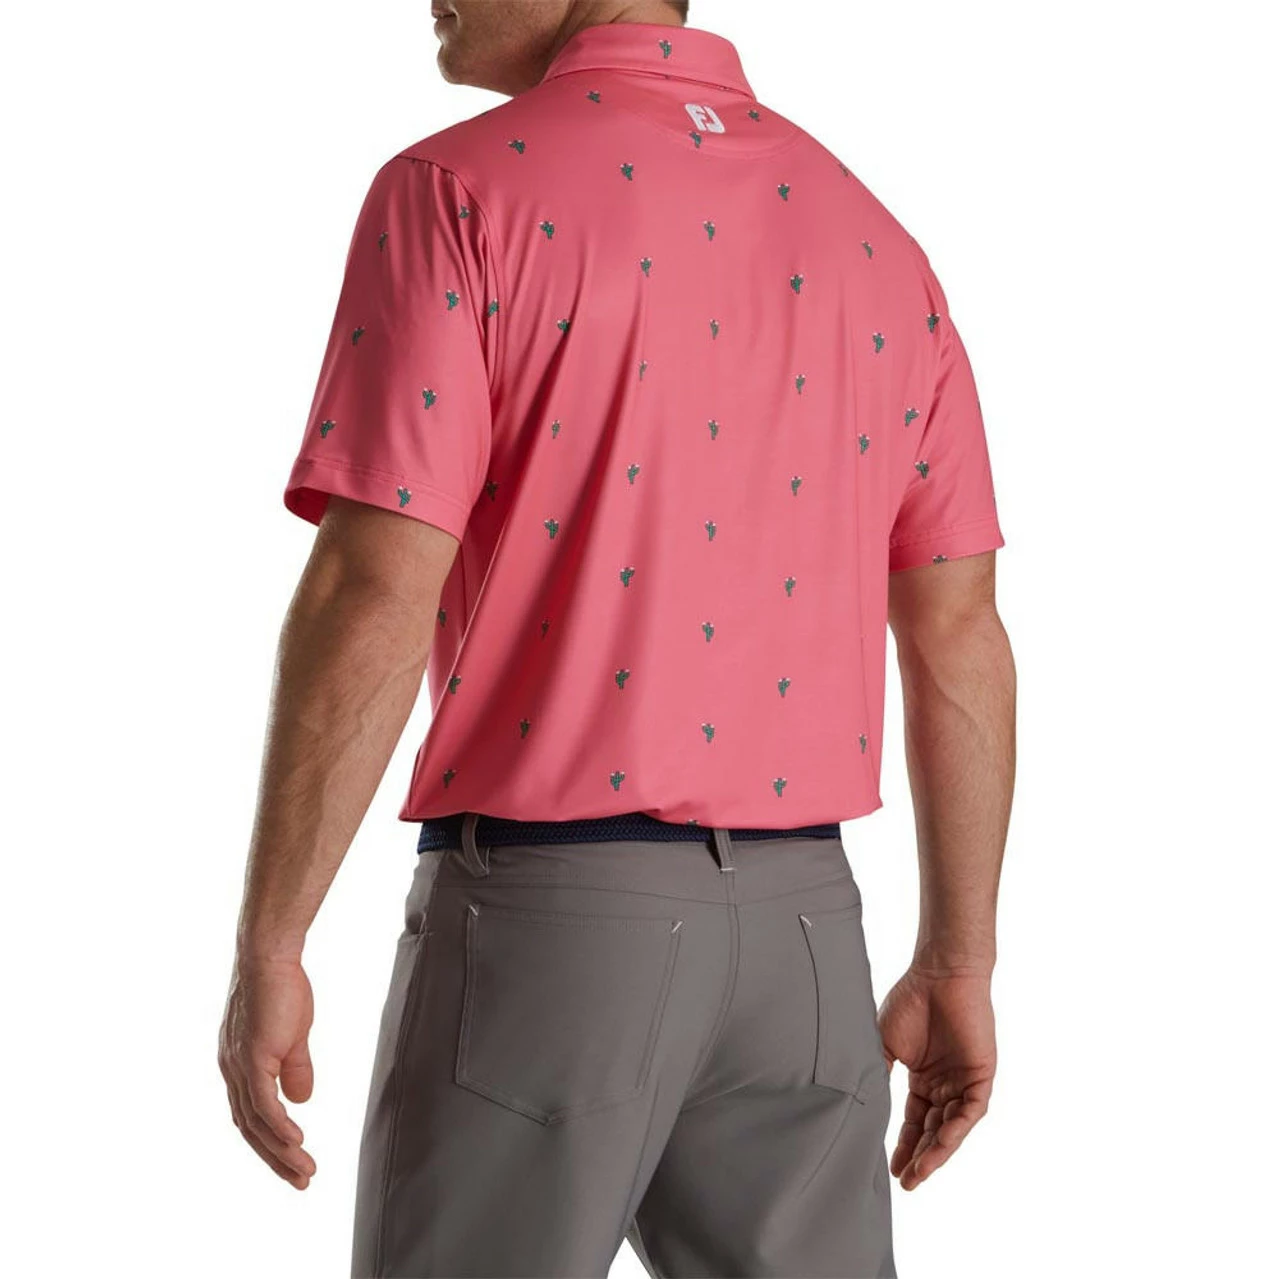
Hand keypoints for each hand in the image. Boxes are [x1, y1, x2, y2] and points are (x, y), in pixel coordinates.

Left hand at [218, 955, 316, 1188]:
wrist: (270, 955)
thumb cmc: (282, 987)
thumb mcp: (294, 1034)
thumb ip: (296, 1068)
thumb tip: (302, 1100)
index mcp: (240, 1067)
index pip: (251, 1116)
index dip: (272, 1142)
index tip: (294, 1161)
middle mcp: (232, 1072)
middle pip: (250, 1128)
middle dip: (276, 1158)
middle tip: (301, 1180)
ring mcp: (239, 1066)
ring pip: (257, 1122)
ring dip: (281, 1150)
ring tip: (304, 1170)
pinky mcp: (251, 1056)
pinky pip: (262, 1103)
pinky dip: (278, 1126)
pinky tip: (295, 1141)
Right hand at [877, 964, 995, 1189]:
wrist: (939, 974)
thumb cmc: (911, 1001)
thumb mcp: (884, 1043)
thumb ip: (878, 1073)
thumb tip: (862, 1105)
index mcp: (923, 1076)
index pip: (915, 1120)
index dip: (904, 1144)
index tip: (889, 1168)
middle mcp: (944, 1084)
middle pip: (933, 1130)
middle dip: (919, 1157)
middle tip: (905, 1182)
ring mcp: (963, 1081)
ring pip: (951, 1128)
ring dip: (936, 1153)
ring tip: (917, 1175)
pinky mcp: (980, 1076)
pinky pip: (969, 1112)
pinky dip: (954, 1131)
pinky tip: (939, 1149)